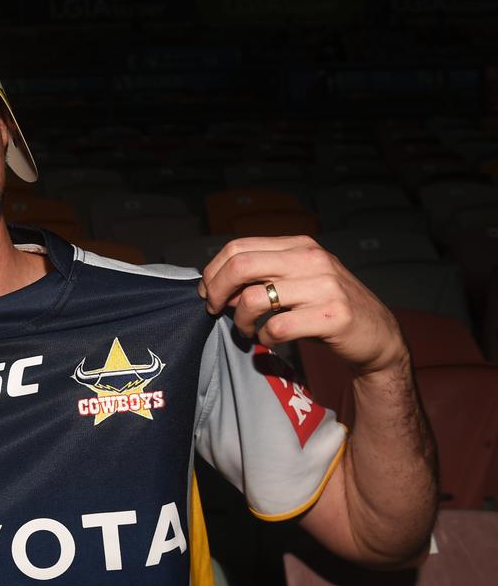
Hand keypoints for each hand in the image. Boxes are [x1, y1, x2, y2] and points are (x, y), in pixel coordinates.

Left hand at [198, 236, 408, 374]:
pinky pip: (276, 327)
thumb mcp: (298, 281)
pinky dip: (264, 338)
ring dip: (240, 321)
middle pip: (241, 266)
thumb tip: (219, 287)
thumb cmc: (327, 308)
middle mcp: (312, 260)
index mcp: (299, 245)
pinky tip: (269, 340)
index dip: (214, 271)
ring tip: (247, 330)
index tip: (207, 291)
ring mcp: (324, 287)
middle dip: (217, 291)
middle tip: (214, 310)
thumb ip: (263, 276)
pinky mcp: (332, 317)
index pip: (239, 247)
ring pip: (254, 299)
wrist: (378, 335)